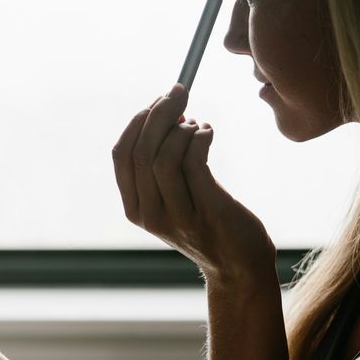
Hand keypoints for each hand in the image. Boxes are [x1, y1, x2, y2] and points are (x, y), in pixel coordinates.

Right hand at [111, 84, 275, 280]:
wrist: (238, 266)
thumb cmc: (207, 224)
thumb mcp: (173, 201)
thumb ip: (162, 167)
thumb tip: (167, 114)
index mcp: (135, 209)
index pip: (121, 155)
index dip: (137, 122)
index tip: (157, 101)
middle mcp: (150, 214)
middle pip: (143, 151)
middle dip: (160, 114)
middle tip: (178, 93)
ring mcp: (177, 216)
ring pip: (166, 156)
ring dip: (183, 128)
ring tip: (198, 124)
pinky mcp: (206, 211)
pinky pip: (194, 162)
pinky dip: (200, 137)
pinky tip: (208, 132)